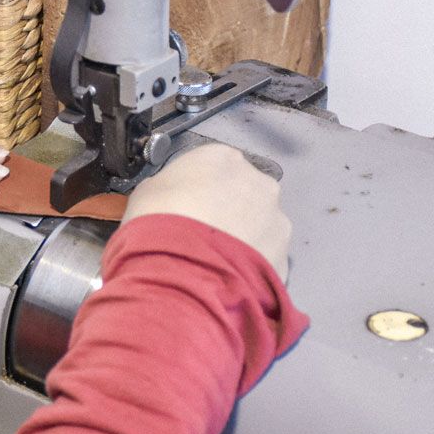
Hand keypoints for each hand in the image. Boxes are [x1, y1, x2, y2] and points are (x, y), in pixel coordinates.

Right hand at [120, 143, 290, 279]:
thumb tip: (175, 196)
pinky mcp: (285, 254)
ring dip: (244, 235)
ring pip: (260, 223)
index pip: (213, 165)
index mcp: (222, 157)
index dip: (198, 187)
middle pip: (244, 191)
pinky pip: (265, 254)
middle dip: (229, 208)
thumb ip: (169, 187)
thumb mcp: (147, 192)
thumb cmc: (158, 222)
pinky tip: (229, 276)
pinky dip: (252, 262)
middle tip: (203, 233)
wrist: (182, 274)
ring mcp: (276, 218)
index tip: (186, 206)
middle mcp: (257, 180)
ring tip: (217, 260)